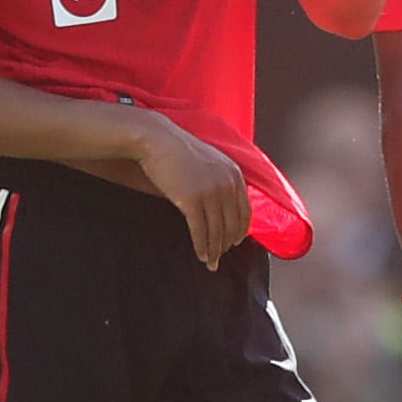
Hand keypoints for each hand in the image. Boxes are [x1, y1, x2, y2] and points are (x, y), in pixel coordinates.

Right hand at [131, 115, 248, 268]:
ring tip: (211, 262)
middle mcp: (228, 185)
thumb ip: (221, 179)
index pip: (245, 211)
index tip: (234, 242)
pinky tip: (201, 256)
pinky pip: (201, 230)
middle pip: (232, 224)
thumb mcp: (210, 161)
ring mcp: (211, 193)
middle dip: (227, 244)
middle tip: (221, 257)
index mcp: (235, 175)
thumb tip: (222, 202)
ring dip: (214, 250)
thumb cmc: (178, 151)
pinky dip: (202, 246)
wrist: (156, 140)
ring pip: (217, 230)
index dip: (240, 230)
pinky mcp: (192, 200)